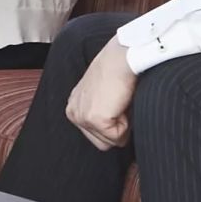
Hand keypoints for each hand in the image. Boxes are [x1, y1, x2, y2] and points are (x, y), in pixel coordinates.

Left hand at [66, 35, 138, 150]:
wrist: (121, 58)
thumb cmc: (117, 72)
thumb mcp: (102, 94)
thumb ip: (101, 111)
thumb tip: (116, 134)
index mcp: (74, 107)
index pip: (96, 136)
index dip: (114, 125)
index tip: (117, 106)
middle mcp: (73, 113)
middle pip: (102, 143)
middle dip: (117, 129)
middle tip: (120, 105)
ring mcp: (82, 117)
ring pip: (111, 142)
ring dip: (123, 126)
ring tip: (120, 102)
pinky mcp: (95, 119)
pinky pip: (118, 137)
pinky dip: (127, 123)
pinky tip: (121, 102)